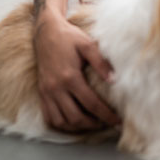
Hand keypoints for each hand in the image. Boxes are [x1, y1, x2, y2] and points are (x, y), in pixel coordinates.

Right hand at [33, 12, 119, 131]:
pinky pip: (49, 117)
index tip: (118, 121)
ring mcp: (46, 92)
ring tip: (93, 124)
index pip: (91, 104)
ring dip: (77, 127)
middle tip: (107, 124)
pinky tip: (73, 122)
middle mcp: (55, 88)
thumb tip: (114, 80)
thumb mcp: (87, 44)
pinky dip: (62, 124)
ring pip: (61, 122)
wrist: (45, 32)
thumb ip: (101, 62)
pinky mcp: (41, 93)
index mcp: (69, 77)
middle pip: (76, 118)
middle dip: (93, 125)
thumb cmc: (69, 38)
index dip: (106, 115)